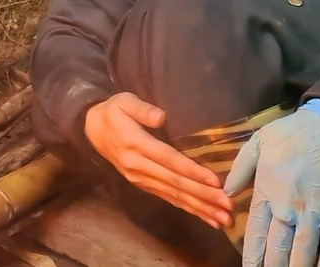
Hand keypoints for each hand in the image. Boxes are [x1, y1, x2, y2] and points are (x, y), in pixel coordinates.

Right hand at [84, 92, 232, 228]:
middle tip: (228, 205)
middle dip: (203, 195)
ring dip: (199, 207)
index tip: (215, 181)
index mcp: (135, 143)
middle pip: (175, 182)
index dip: (192, 171)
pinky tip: (206, 217)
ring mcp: (139, 178)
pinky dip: (188, 209)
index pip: (168, 160)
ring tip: (223, 218)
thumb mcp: (124, 101)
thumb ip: (142, 109)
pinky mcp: (143, 185)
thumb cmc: (114, 112)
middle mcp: (137, 165)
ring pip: (173, 195)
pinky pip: (168, 198)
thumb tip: (160, 117)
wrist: (92, 129)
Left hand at [224, 101, 319, 266]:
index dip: (252, 253)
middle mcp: (288, 205)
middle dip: (271, 265)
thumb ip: (241, 169)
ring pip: (303, 251)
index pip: (256, 230)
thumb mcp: (258, 143)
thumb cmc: (293, 133)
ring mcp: (315, 211)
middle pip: (278, 245)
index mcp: (267, 188)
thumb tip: (225, 192)